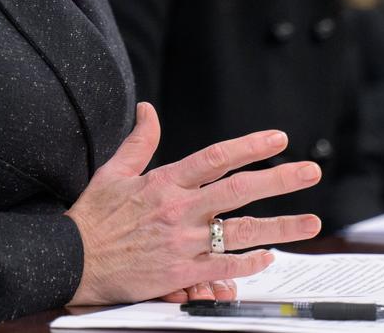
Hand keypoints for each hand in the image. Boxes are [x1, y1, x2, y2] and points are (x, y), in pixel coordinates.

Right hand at [66, 102, 321, 305]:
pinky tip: (268, 258)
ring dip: (280, 227)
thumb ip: (139, 141)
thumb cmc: (93, 215)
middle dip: (280, 179)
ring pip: (241, 232)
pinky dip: (247, 264)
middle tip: (311, 171)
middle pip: (239, 190)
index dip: (250, 146)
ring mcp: (182, 242)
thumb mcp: (113, 171)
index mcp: (166, 181)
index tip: (278, 138)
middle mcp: (179, 209)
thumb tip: (147, 109)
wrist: (73, 259)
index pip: (217, 158)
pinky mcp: (180, 273)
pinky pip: (223, 267)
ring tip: (310, 222)